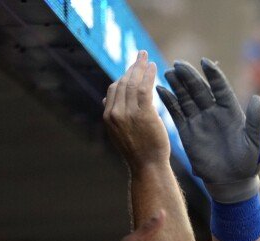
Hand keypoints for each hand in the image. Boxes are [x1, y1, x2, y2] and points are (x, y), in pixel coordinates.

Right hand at [103, 51, 170, 170]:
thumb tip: (106, 100)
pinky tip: (153, 67)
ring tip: (146, 56)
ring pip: (132, 83)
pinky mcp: (143, 114)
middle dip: (132, 67)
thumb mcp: (120, 133)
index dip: (123, 77)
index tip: (133, 69)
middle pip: (122, 83)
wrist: (147, 167)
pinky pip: (145, 88)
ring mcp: (128, 113)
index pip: (114, 90)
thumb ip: (114, 116)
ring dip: (140, 67)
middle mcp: (115, 113)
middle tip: (140, 55)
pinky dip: (148, 75)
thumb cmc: (138, 153)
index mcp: (108, 117)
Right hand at [158, 58, 259, 202]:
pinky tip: (160, 90)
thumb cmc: (248, 162)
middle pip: (200, 89)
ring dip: (177, 85)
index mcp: (231, 110)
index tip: (204, 62)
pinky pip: (176, 113)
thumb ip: (254, 120)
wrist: (232, 181)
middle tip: (178, 64)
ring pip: (186, 98)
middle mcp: (213, 112)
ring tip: (168, 72)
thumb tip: (258, 99)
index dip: (213, 74)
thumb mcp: (254, 141)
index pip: (220, 87)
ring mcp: (199, 120)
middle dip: (189, 76)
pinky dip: (168, 102)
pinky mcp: (187, 132)